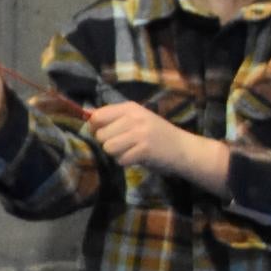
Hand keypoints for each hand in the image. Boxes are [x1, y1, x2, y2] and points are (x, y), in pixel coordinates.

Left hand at [84, 100, 229, 188]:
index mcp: (130, 108)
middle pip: (100, 135)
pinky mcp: (145, 149)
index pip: (97, 116)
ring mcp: (140, 133)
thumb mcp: (136, 119)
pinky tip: (138, 158)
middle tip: (125, 145)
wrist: (185, 149)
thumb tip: (86, 113)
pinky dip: (127, 162)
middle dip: (108, 144)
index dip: (96, 128)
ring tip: (131, 151)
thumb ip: (113, 117)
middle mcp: (134, 117)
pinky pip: (121, 160)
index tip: (108, 134)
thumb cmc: (157, 135)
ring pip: (108, 148)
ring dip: (117, 154)